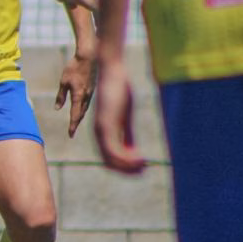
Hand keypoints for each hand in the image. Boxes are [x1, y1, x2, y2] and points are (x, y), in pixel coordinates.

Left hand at [55, 52, 95, 136]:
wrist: (89, 57)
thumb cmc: (74, 68)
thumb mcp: (63, 82)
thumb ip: (61, 96)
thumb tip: (57, 109)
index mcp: (79, 96)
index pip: (75, 115)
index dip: (72, 126)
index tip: (70, 134)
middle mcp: (87, 97)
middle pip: (81, 114)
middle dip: (76, 123)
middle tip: (72, 132)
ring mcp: (91, 93)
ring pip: (85, 108)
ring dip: (80, 116)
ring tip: (75, 123)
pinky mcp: (93, 88)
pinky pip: (88, 102)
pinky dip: (84, 109)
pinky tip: (81, 109)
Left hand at [92, 56, 142, 173]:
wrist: (112, 72)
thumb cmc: (120, 90)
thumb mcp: (126, 116)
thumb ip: (127, 134)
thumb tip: (132, 151)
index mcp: (102, 131)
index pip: (109, 157)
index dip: (123, 166)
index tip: (139, 168)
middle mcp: (99, 133)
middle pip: (109, 162)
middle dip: (126, 169)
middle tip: (143, 170)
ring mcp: (101, 129)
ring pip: (111, 158)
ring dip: (128, 165)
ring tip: (143, 165)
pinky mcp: (106, 124)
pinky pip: (114, 149)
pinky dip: (127, 157)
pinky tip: (140, 158)